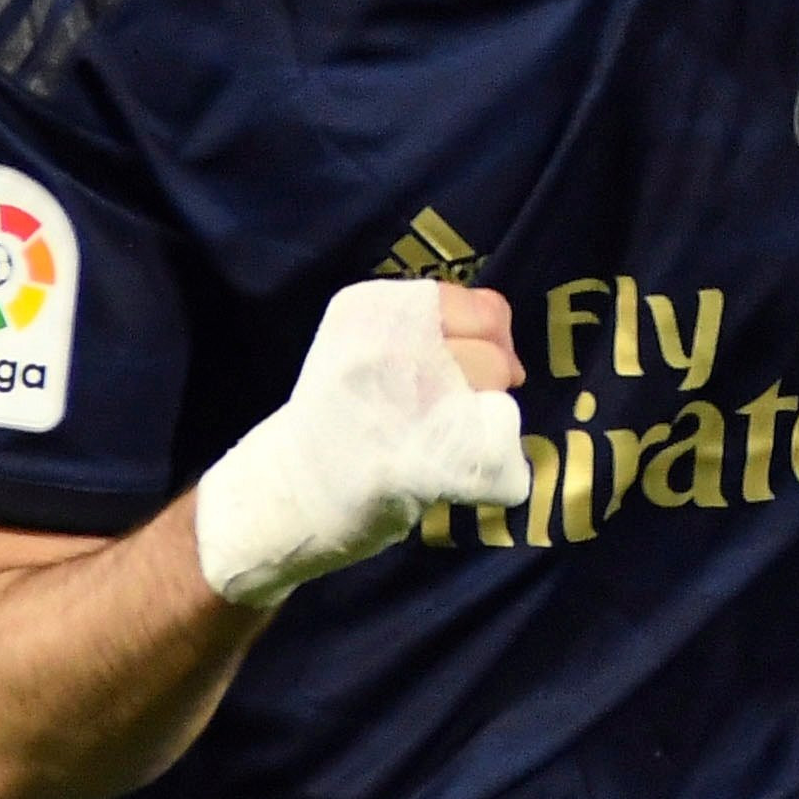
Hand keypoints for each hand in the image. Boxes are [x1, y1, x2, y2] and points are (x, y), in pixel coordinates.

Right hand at [192, 279, 529, 607]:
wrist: (284, 492)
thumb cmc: (341, 413)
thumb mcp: (371, 343)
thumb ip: (436, 330)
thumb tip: (514, 356)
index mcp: (375, 306)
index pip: (483, 308)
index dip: (490, 342)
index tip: (464, 371)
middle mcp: (390, 344)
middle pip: (496, 357)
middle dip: (486, 388)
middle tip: (438, 416)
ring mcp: (408, 402)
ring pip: (499, 403)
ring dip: (484, 429)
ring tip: (428, 443)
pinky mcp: (424, 461)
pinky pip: (498, 457)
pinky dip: (491, 474)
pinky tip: (442, 478)